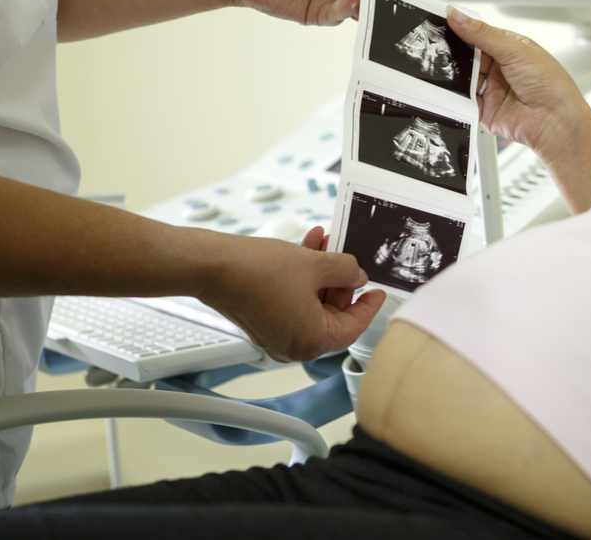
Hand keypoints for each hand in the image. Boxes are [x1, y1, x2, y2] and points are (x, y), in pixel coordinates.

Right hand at [200, 226, 386, 361]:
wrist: (212, 265)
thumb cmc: (255, 272)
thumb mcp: (315, 264)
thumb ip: (346, 270)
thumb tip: (357, 275)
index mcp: (311, 342)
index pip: (354, 326)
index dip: (369, 305)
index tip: (378, 291)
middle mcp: (293, 346)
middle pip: (333, 314)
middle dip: (340, 280)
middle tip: (346, 256)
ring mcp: (276, 335)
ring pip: (313, 303)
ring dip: (321, 273)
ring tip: (324, 244)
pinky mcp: (263, 322)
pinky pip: (294, 301)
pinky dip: (303, 279)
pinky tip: (307, 250)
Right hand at [446, 7, 590, 212]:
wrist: (556, 121)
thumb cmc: (550, 84)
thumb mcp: (514, 50)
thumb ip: (482, 34)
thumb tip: (457, 16)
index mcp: (510, 49)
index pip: (479, 35)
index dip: (462, 31)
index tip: (443, 24)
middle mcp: (501, 68)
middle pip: (468, 58)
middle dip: (456, 55)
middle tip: (441, 49)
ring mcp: (493, 90)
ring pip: (464, 79)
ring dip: (456, 77)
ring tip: (450, 71)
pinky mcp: (486, 111)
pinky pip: (465, 102)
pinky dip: (458, 98)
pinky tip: (456, 92)